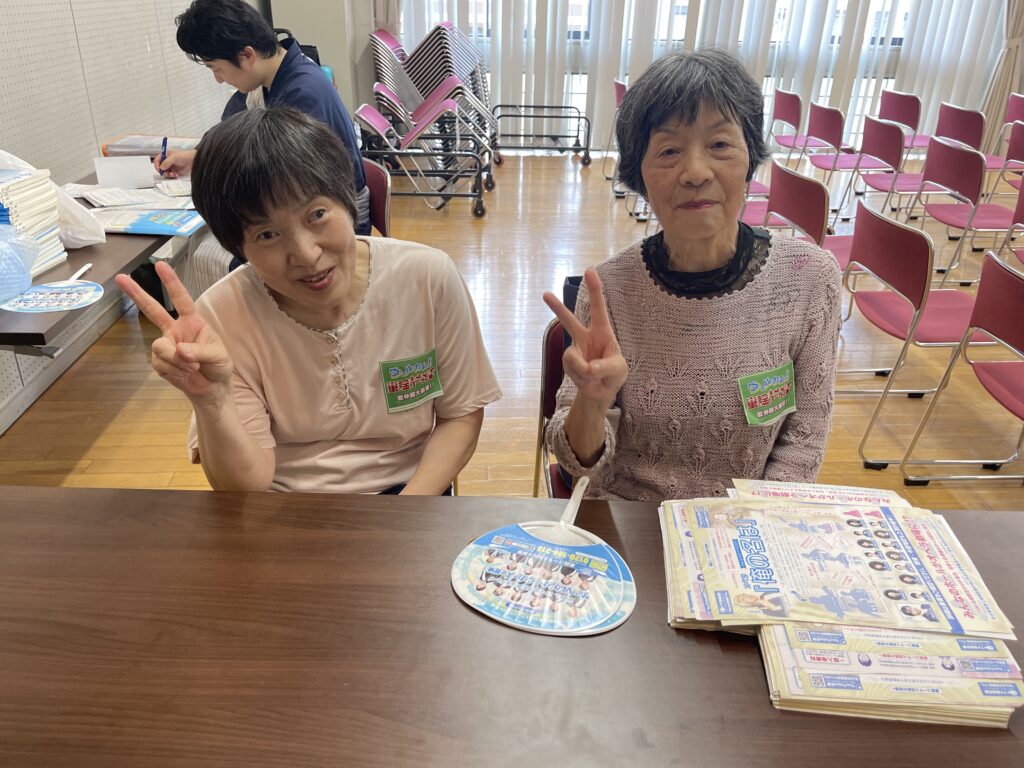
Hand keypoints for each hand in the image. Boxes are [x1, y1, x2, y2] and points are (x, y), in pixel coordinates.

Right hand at [114, 262, 233, 402]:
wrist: (212, 388)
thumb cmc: (218, 366)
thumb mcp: (218, 356)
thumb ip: (200, 351)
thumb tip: (180, 350)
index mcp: (192, 321)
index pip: (181, 299)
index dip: (171, 282)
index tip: (160, 265)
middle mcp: (176, 329)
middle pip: (152, 309)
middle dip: (136, 294)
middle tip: (120, 278)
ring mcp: (165, 344)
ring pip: (159, 346)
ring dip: (176, 360)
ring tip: (193, 367)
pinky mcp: (159, 361)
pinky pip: (160, 363)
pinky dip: (174, 370)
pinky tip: (184, 373)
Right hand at [153, 149, 195, 178]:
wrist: (192, 160)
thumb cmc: (184, 155)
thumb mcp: (174, 157)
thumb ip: (167, 162)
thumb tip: (161, 167)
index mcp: (164, 156)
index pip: (157, 161)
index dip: (157, 165)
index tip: (159, 169)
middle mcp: (166, 161)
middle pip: (160, 168)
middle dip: (163, 171)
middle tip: (166, 173)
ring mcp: (170, 167)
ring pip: (165, 173)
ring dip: (168, 174)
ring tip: (173, 174)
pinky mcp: (174, 171)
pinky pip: (170, 175)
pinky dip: (172, 176)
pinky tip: (176, 174)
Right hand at [543, 268, 627, 407]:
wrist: (602, 391)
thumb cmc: (614, 373)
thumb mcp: (618, 369)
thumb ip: (605, 367)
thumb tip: (589, 367)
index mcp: (602, 332)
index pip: (598, 308)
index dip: (595, 289)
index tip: (589, 271)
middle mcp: (585, 338)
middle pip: (569, 321)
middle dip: (557, 308)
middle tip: (545, 294)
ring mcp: (575, 350)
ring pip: (571, 356)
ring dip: (583, 370)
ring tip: (594, 376)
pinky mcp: (568, 364)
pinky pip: (571, 369)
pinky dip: (581, 378)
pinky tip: (587, 380)